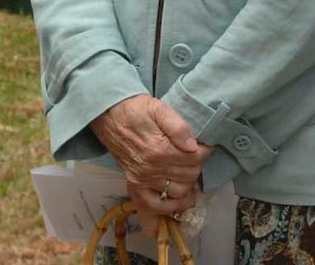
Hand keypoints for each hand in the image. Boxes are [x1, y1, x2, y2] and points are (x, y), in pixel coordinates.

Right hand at [90, 95, 210, 218]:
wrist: (110, 115)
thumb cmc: (135, 110)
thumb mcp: (159, 108)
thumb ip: (178, 127)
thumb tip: (193, 146)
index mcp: (158, 149)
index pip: (194, 158)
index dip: (204, 151)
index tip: (204, 146)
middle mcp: (150, 168)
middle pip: (189, 176)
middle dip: (197, 166)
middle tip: (195, 156)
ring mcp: (141, 179)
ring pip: (178, 192)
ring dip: (188, 184)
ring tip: (188, 172)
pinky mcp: (134, 185)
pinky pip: (154, 206)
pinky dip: (169, 206)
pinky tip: (178, 198)